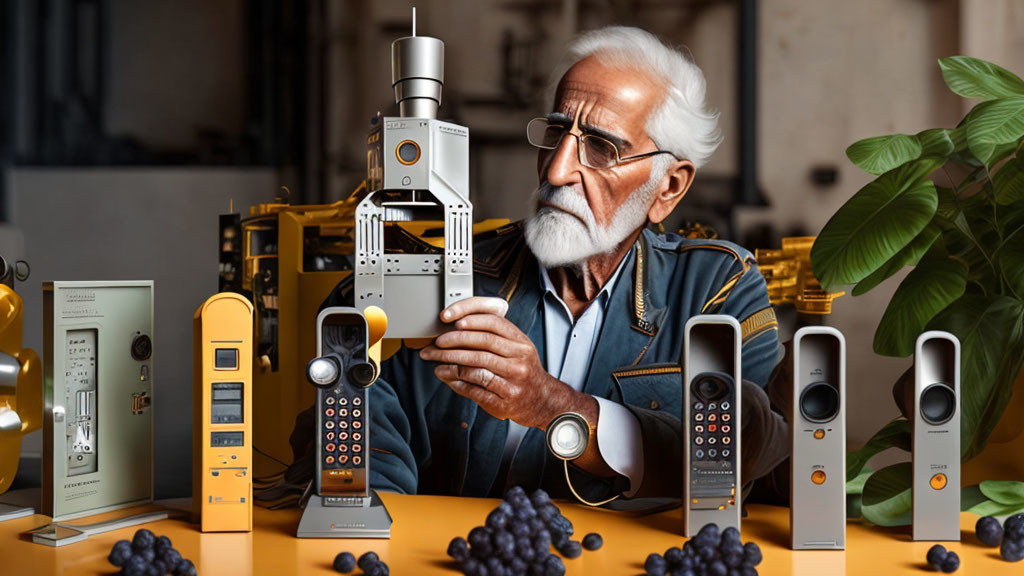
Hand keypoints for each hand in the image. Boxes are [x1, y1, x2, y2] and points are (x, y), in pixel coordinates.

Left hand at [418, 296, 589, 429]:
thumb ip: (493, 336)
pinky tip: (447, 379)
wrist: (541, 400)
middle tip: (436, 343)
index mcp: (521, 342)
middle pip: (482, 343)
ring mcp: (514, 380)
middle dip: (454, 341)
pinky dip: (458, 383)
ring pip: (477, 367)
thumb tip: (457, 326)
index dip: (470, 318)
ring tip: (436, 363)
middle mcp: (519, 359)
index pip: (494, 322)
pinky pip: (476, 389)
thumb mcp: (516, 348)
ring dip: (451, 363)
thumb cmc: (522, 370)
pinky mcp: (505, 400)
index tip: (450, 320)